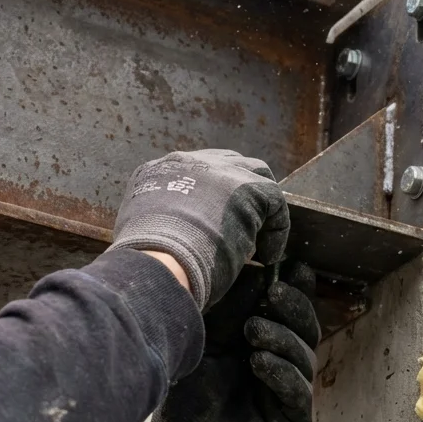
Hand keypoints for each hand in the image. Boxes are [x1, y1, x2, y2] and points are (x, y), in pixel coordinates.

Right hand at [110, 150, 288, 309]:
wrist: (159, 259)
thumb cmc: (149, 259)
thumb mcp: (146, 233)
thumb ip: (165, 226)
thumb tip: (186, 242)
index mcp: (158, 172)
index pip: (192, 173)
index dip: (208, 198)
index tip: (214, 224)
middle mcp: (189, 162)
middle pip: (225, 164)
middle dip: (237, 191)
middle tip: (243, 223)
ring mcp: (220, 170)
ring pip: (254, 174)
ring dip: (259, 202)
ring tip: (260, 235)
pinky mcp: (248, 186)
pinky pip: (274, 201)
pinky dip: (275, 229)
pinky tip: (267, 255)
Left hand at [134, 263, 319, 421]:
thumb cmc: (192, 390)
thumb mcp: (209, 339)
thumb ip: (232, 309)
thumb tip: (258, 272)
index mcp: (271, 338)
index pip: (294, 308)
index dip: (297, 288)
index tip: (288, 267)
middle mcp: (288, 361)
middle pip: (307, 327)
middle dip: (294, 307)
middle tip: (273, 293)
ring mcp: (293, 391)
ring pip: (304, 355)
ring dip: (282, 338)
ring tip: (253, 330)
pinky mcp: (294, 420)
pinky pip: (298, 391)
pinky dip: (281, 372)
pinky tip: (259, 362)